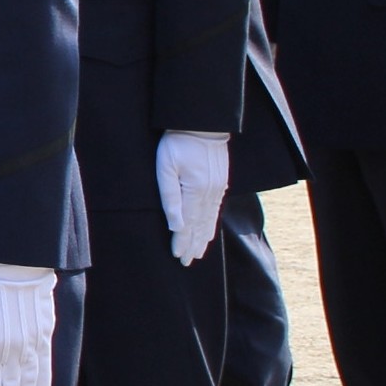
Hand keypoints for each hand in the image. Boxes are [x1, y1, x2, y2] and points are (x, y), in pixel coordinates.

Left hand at [154, 130, 230, 265]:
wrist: (201, 124)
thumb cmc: (178, 143)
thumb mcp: (166, 167)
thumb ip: (170, 197)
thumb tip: (175, 225)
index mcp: (195, 191)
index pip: (187, 224)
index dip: (182, 241)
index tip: (177, 256)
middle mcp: (209, 193)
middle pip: (200, 225)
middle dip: (192, 245)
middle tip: (186, 262)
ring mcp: (217, 188)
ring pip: (209, 219)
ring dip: (203, 238)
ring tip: (198, 253)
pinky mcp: (220, 182)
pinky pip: (216, 209)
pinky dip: (212, 224)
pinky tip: (209, 232)